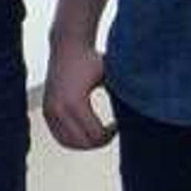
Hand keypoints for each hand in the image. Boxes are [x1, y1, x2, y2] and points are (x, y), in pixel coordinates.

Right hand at [41, 33, 115, 150]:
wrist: (67, 47)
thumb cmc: (92, 60)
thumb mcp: (111, 75)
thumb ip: (125, 93)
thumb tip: (144, 108)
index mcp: (75, 102)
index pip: (95, 135)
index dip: (111, 135)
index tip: (119, 125)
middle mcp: (59, 109)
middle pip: (83, 143)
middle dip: (100, 141)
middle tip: (111, 131)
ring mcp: (50, 111)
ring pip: (69, 143)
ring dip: (86, 143)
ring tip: (99, 133)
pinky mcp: (46, 111)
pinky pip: (59, 136)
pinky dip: (72, 139)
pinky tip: (86, 131)